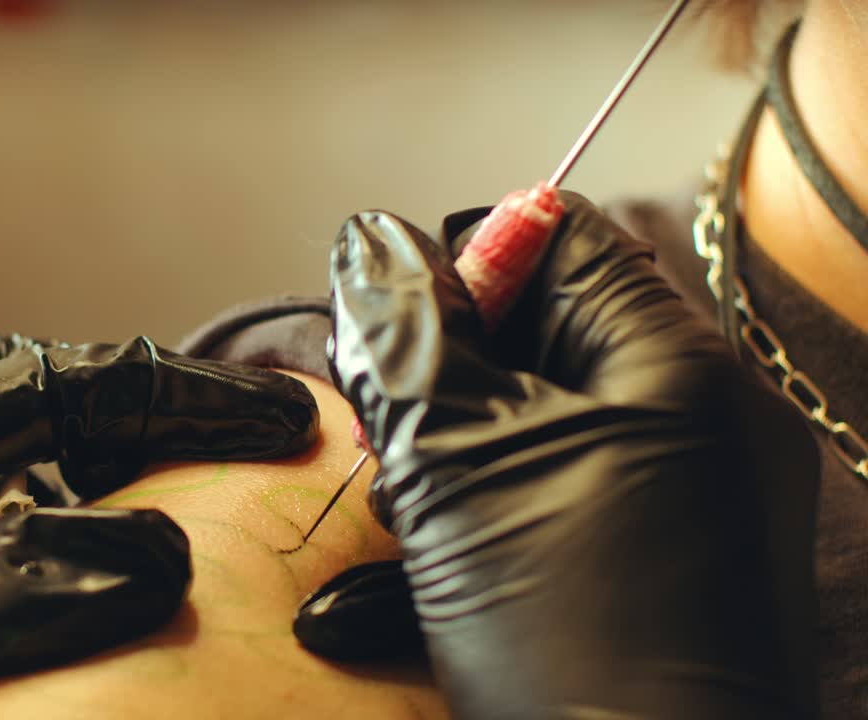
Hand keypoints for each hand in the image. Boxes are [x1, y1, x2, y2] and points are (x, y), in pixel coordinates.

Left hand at [0, 333, 317, 718]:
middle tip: (274, 456)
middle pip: (66, 443)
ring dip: (148, 533)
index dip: (167, 388)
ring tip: (239, 544)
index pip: (46, 389)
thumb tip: (158, 554)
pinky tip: (151, 639)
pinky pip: (45, 632)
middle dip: (170, 437)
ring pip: (62, 536)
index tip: (273, 410)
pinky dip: (106, 630)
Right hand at [294, 198, 820, 717]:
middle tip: (388, 424)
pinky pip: (570, 478)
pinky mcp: (669, 549)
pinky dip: (500, 492)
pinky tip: (450, 545)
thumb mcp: (453, 464)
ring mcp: (692, 488)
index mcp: (675, 363)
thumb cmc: (564, 633)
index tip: (394, 321)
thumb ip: (405, 337)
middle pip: (549, 328)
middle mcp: (702, 414)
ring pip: (546, 411)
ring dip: (461, 437)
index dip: (465, 259)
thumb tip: (370, 238)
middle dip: (450, 365)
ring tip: (416, 501)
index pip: (563, 238)